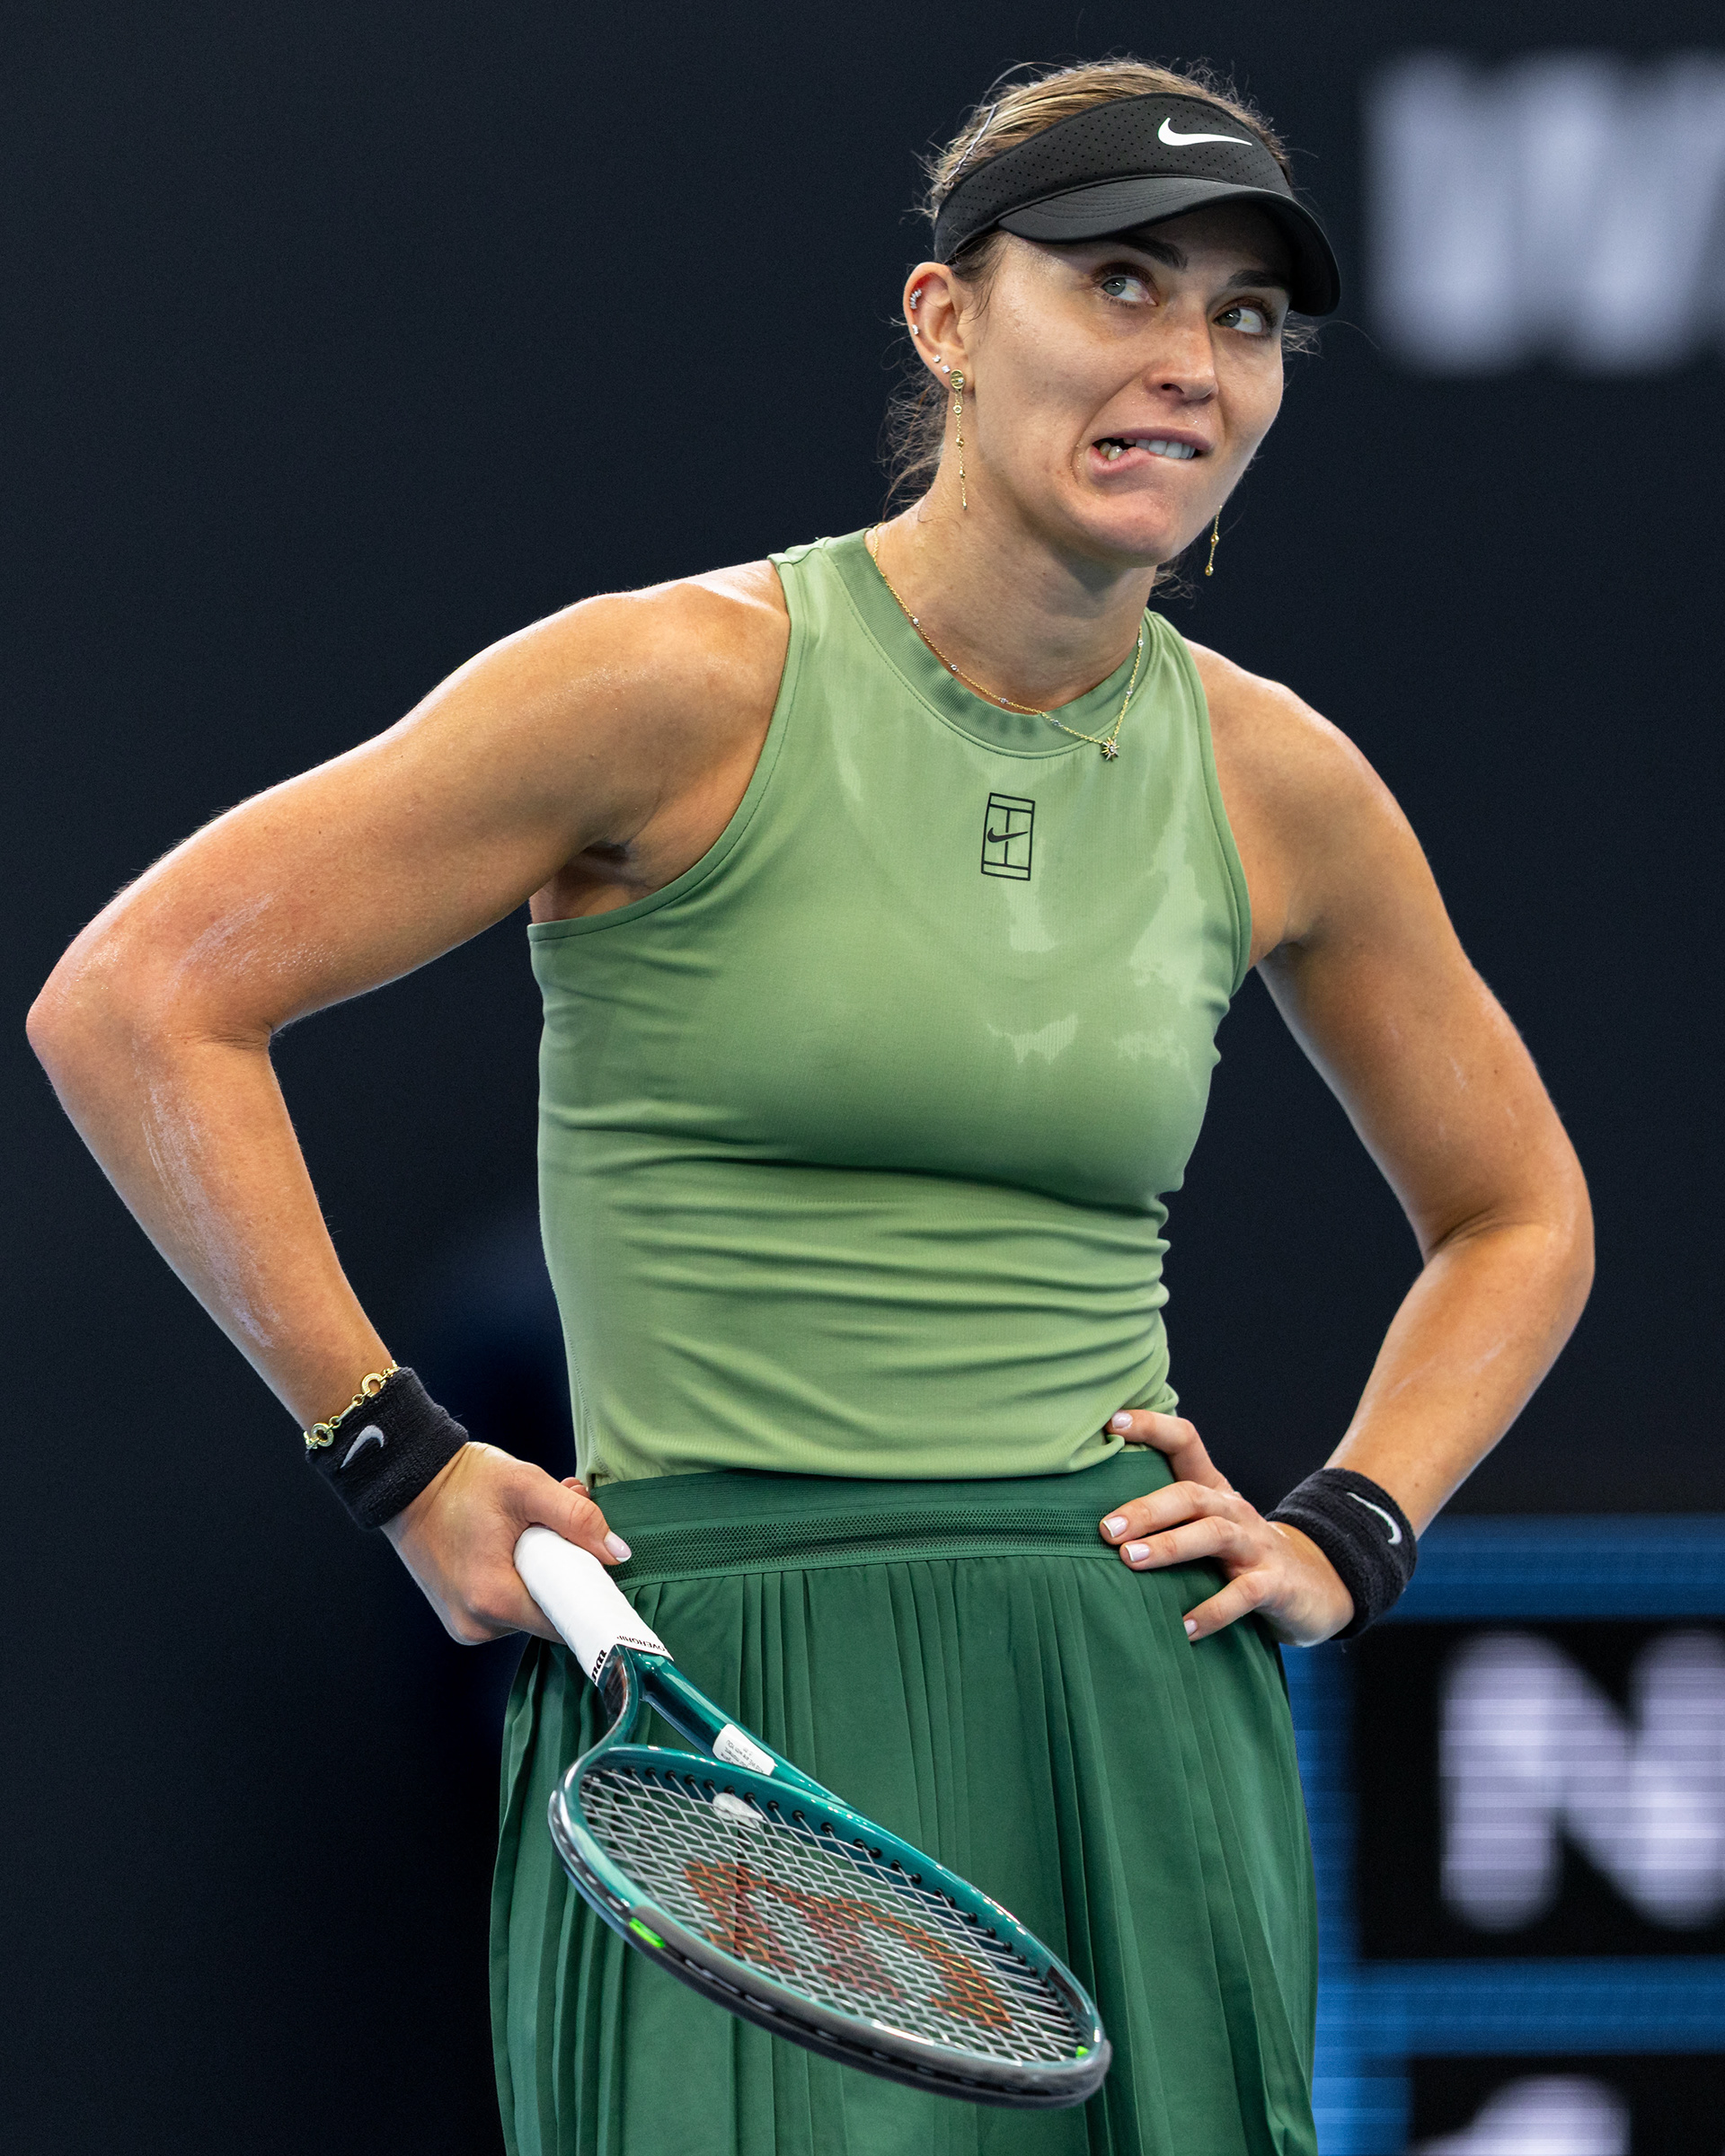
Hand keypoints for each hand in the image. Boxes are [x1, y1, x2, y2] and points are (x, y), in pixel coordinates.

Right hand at [383, 1443, 629, 1644]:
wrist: (408, 1480)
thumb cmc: (461, 1481)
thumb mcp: (526, 1485)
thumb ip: (576, 1518)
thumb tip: (616, 1553)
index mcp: (494, 1600)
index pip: (565, 1620)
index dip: (591, 1595)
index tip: (602, 1567)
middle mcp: (478, 1625)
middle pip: (549, 1613)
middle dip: (565, 1571)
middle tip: (565, 1524)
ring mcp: (466, 1624)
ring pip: (529, 1608)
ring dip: (543, 1572)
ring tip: (535, 1526)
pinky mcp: (460, 1615)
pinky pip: (507, 1604)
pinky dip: (520, 1577)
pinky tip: (517, 1542)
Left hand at [1100, 1409, 1352, 1645]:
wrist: (1315, 1587)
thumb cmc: (1239, 1555)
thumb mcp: (1206, 1526)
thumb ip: (1164, 1518)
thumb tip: (1090, 1519)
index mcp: (1213, 1490)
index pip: (1185, 1441)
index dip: (1151, 1427)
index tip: (1110, 1424)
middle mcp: (1234, 1510)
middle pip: (1190, 1496)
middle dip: (1146, 1509)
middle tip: (1106, 1529)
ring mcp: (1256, 1546)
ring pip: (1213, 1535)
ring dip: (1170, 1547)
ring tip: (1130, 1561)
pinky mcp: (1274, 1584)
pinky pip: (1242, 1595)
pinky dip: (1212, 1610)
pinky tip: (1183, 1627)